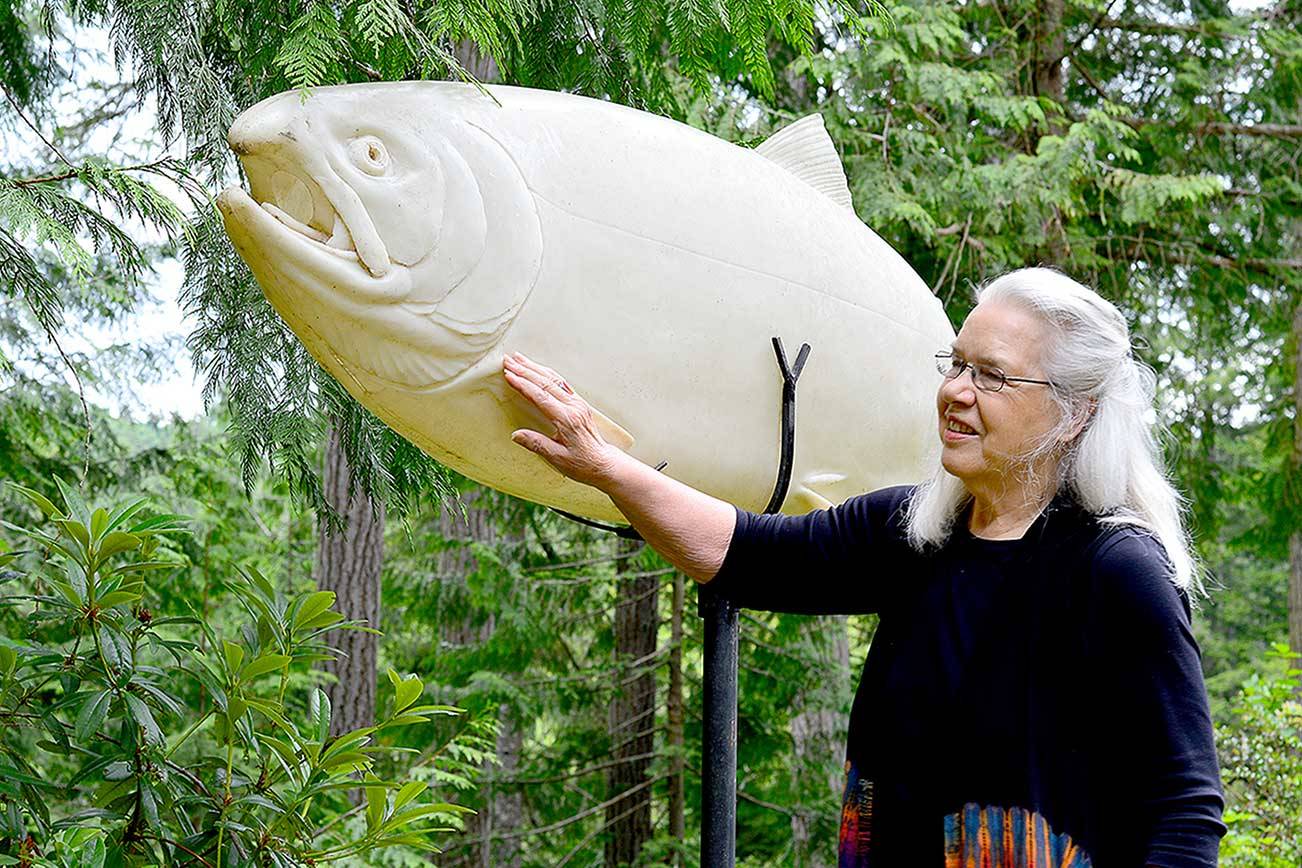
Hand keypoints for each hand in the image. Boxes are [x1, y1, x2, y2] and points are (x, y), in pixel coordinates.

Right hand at [503, 353, 621, 488]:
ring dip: (535, 368)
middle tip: (508, 360)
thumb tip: (516, 435)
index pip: (541, 396)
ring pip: (553, 379)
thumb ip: (537, 445)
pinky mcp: (579, 403)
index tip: (508, 375)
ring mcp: (577, 403)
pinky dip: (546, 374)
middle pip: (545, 382)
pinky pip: (561, 383)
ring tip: (519, 359)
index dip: (523, 384)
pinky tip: (538, 369)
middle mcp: (573, 407)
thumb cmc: (582, 464)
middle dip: (525, 370)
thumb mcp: (558, 459)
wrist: (604, 463)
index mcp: (567, 419)